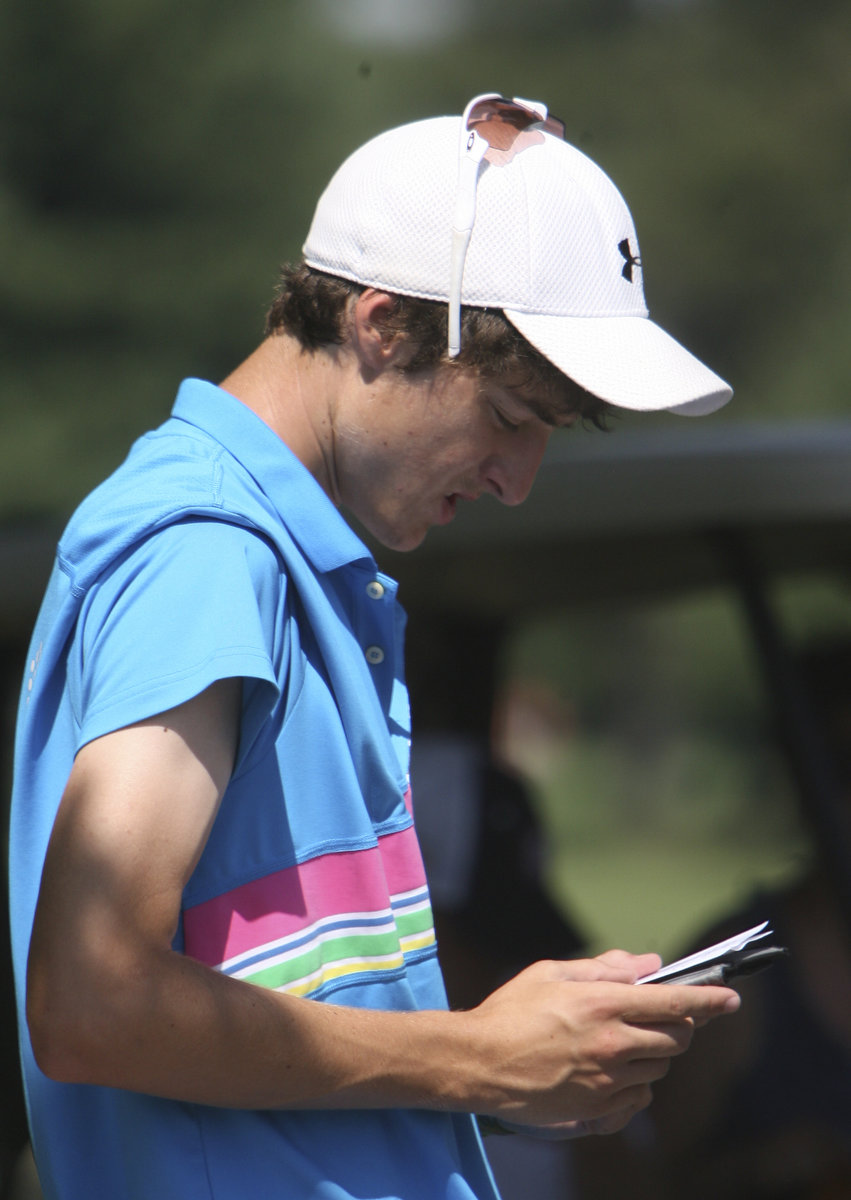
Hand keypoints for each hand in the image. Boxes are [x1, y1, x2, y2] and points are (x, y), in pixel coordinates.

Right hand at [465, 952, 739, 1134]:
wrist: (478, 1063)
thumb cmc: (511, 1011)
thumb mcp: (552, 973)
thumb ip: (605, 967)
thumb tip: (649, 964)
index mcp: (603, 1003)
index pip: (674, 1001)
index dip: (709, 1000)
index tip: (730, 1000)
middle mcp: (612, 1042)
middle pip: (676, 1037)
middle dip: (678, 1025)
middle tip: (660, 1016)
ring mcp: (607, 1079)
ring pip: (660, 1067)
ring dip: (654, 1053)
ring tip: (622, 1041)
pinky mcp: (599, 1107)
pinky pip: (639, 1096)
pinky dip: (635, 1081)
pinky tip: (610, 1069)